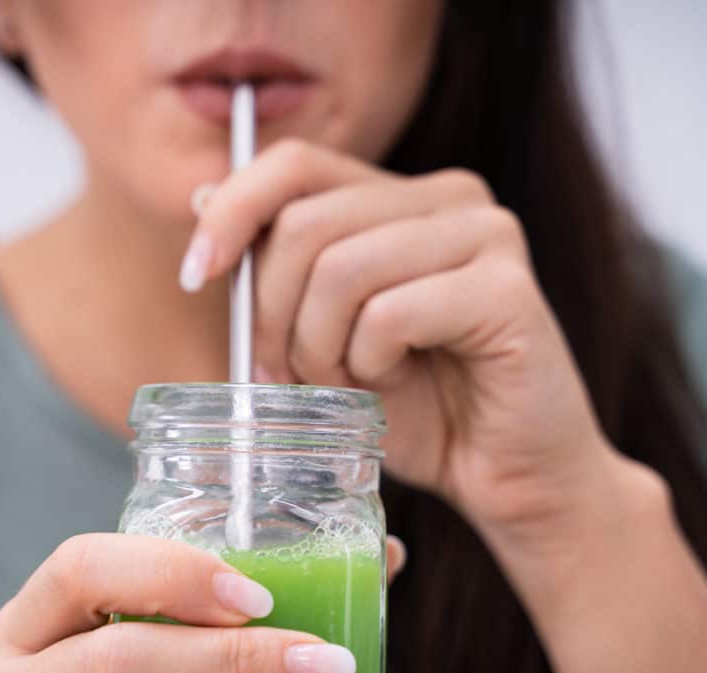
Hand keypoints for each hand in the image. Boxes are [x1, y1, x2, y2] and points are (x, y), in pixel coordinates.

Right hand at [0, 533, 404, 672]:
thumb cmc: (135, 667)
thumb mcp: (155, 627)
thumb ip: (236, 598)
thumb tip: (386, 558)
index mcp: (38, 620)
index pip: (81, 566)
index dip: (168, 574)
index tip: (255, 595)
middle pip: (112, 660)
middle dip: (224, 660)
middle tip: (319, 661)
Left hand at [183, 139, 623, 540]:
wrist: (508, 475)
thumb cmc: (418, 406)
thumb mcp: (323, 331)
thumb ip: (277, 266)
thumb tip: (203, 199)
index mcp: (403, 196)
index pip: (295, 163)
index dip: (233, 211)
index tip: (198, 273)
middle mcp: (451, 198)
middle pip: (306, 223)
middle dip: (273, 313)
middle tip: (289, 373)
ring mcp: (487, 237)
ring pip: (341, 269)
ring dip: (320, 347)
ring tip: (345, 384)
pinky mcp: (508, 290)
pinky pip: (389, 314)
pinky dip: (368, 364)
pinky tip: (393, 385)